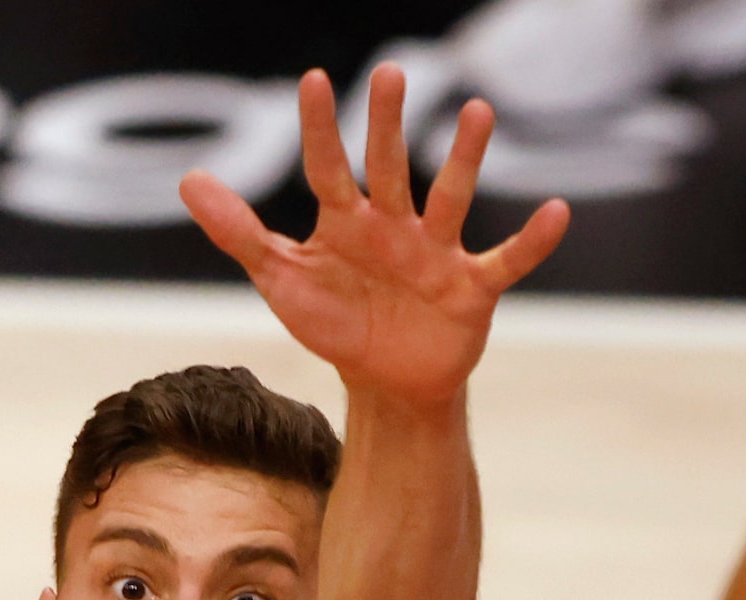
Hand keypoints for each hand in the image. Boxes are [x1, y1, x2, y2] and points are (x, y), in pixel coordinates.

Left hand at [179, 68, 568, 404]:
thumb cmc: (334, 319)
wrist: (384, 379)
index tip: (314, 80)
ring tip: (477, 110)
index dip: (319, 130)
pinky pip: (506, 261)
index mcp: (346, 222)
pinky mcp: (472, 288)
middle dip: (388, 126)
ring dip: (464, 159)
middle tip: (391, 74)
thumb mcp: (280, 277)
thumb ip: (239, 231)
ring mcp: (436, 253)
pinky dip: (532, 241)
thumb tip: (189, 178)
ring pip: (450, 199)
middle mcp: (394, 226)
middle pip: (389, 169)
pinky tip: (556, 212)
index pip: (327, 169)